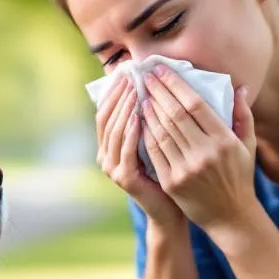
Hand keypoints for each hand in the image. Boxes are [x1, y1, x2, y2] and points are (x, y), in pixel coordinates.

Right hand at [95, 76, 182, 226]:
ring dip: (124, 108)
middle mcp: (106, 155)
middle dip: (118, 94)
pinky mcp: (124, 178)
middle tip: (130, 74)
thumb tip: (152, 84)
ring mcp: (112, 168)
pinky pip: (125, 149)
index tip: (126, 69)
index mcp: (111, 144)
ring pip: (114, 131)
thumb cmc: (168, 171)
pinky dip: (130, 131)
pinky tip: (139, 115)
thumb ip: (149, 118)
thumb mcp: (156, 140)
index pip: (106, 110)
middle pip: (105, 117)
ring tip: (135, 88)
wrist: (172, 209)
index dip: (114, 90)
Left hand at [139, 64, 258, 233]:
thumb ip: (242, 115)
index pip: (195, 105)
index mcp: (224, 140)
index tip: (162, 71)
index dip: (176, 85)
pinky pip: (155, 152)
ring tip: (141, 95)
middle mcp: (205, 153)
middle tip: (146, 76)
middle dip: (158, 92)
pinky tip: (140, 120)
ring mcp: (187, 169)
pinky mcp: (172, 182)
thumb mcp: (247, 145)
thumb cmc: (239, 176)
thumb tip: (239, 87)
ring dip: (149, 110)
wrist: (230, 216)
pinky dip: (145, 134)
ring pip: (162, 132)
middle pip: (175, 115)